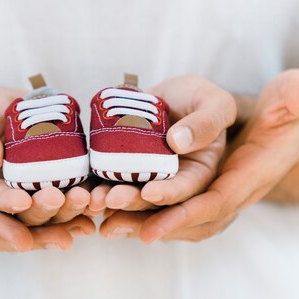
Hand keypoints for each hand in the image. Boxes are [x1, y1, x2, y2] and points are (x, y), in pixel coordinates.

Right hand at [0, 86, 93, 251]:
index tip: (20, 226)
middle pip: (0, 224)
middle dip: (31, 221)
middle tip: (62, 208)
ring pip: (21, 227)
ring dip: (53, 227)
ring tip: (84, 222)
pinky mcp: (8, 207)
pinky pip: (33, 222)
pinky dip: (60, 225)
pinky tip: (88, 223)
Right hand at [0, 87, 95, 226]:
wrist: (16, 107)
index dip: (5, 204)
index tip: (21, 201)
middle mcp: (11, 200)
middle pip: (24, 216)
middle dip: (42, 211)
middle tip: (58, 198)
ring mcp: (37, 197)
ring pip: (51, 216)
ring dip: (68, 213)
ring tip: (83, 200)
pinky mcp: (60, 190)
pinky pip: (72, 205)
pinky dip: (85, 208)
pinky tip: (97, 206)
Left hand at [88, 75, 236, 235]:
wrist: (172, 96)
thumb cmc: (200, 98)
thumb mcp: (215, 103)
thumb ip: (206, 122)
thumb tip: (178, 141)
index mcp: (200, 173)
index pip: (186, 189)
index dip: (169, 193)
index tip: (150, 192)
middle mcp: (173, 183)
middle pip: (153, 201)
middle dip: (132, 203)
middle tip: (112, 200)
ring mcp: (146, 179)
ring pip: (129, 197)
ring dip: (111, 201)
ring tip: (93, 201)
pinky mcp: (124, 170)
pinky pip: (110, 182)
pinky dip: (96, 188)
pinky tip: (83, 192)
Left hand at [102, 70, 298, 242]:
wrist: (285, 125)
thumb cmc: (286, 109)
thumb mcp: (293, 96)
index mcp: (251, 177)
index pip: (217, 204)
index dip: (183, 215)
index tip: (150, 227)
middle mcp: (231, 194)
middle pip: (188, 220)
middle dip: (150, 224)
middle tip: (112, 226)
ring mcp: (215, 196)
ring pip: (176, 220)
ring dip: (141, 224)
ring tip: (103, 224)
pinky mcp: (200, 191)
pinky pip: (170, 211)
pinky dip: (142, 215)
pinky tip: (111, 211)